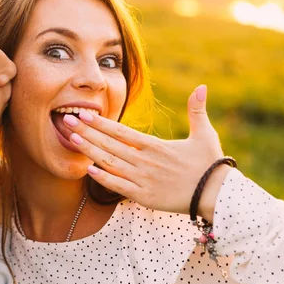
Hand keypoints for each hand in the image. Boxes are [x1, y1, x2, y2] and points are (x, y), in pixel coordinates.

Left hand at [63, 85, 230, 220]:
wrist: (217, 195)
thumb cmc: (210, 164)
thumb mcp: (205, 134)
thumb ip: (197, 110)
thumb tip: (202, 86)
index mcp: (156, 146)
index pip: (122, 132)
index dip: (101, 123)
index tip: (84, 114)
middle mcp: (145, 161)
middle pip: (109, 145)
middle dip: (86, 132)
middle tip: (66, 121)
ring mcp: (143, 180)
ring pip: (110, 164)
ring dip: (89, 151)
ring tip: (71, 140)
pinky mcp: (144, 197)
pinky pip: (118, 187)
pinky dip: (102, 178)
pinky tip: (87, 169)